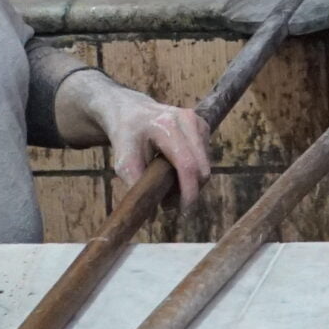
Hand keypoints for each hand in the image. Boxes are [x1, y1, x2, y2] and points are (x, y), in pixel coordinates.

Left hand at [94, 89, 211, 203]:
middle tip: (168, 204)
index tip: (183, 211)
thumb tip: (151, 217)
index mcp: (166, 126)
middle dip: (189, 191)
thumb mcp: (123, 161)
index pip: (187, 165)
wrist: (130, 111)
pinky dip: (193, 170)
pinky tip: (174, 170)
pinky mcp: (202, 125)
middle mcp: (187, 121)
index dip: (188, 192)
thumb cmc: (125, 136)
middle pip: (201, 168)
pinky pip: (204, 158)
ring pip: (204, 165)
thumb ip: (137, 187)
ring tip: (167, 187)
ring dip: (191, 182)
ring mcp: (197, 121)